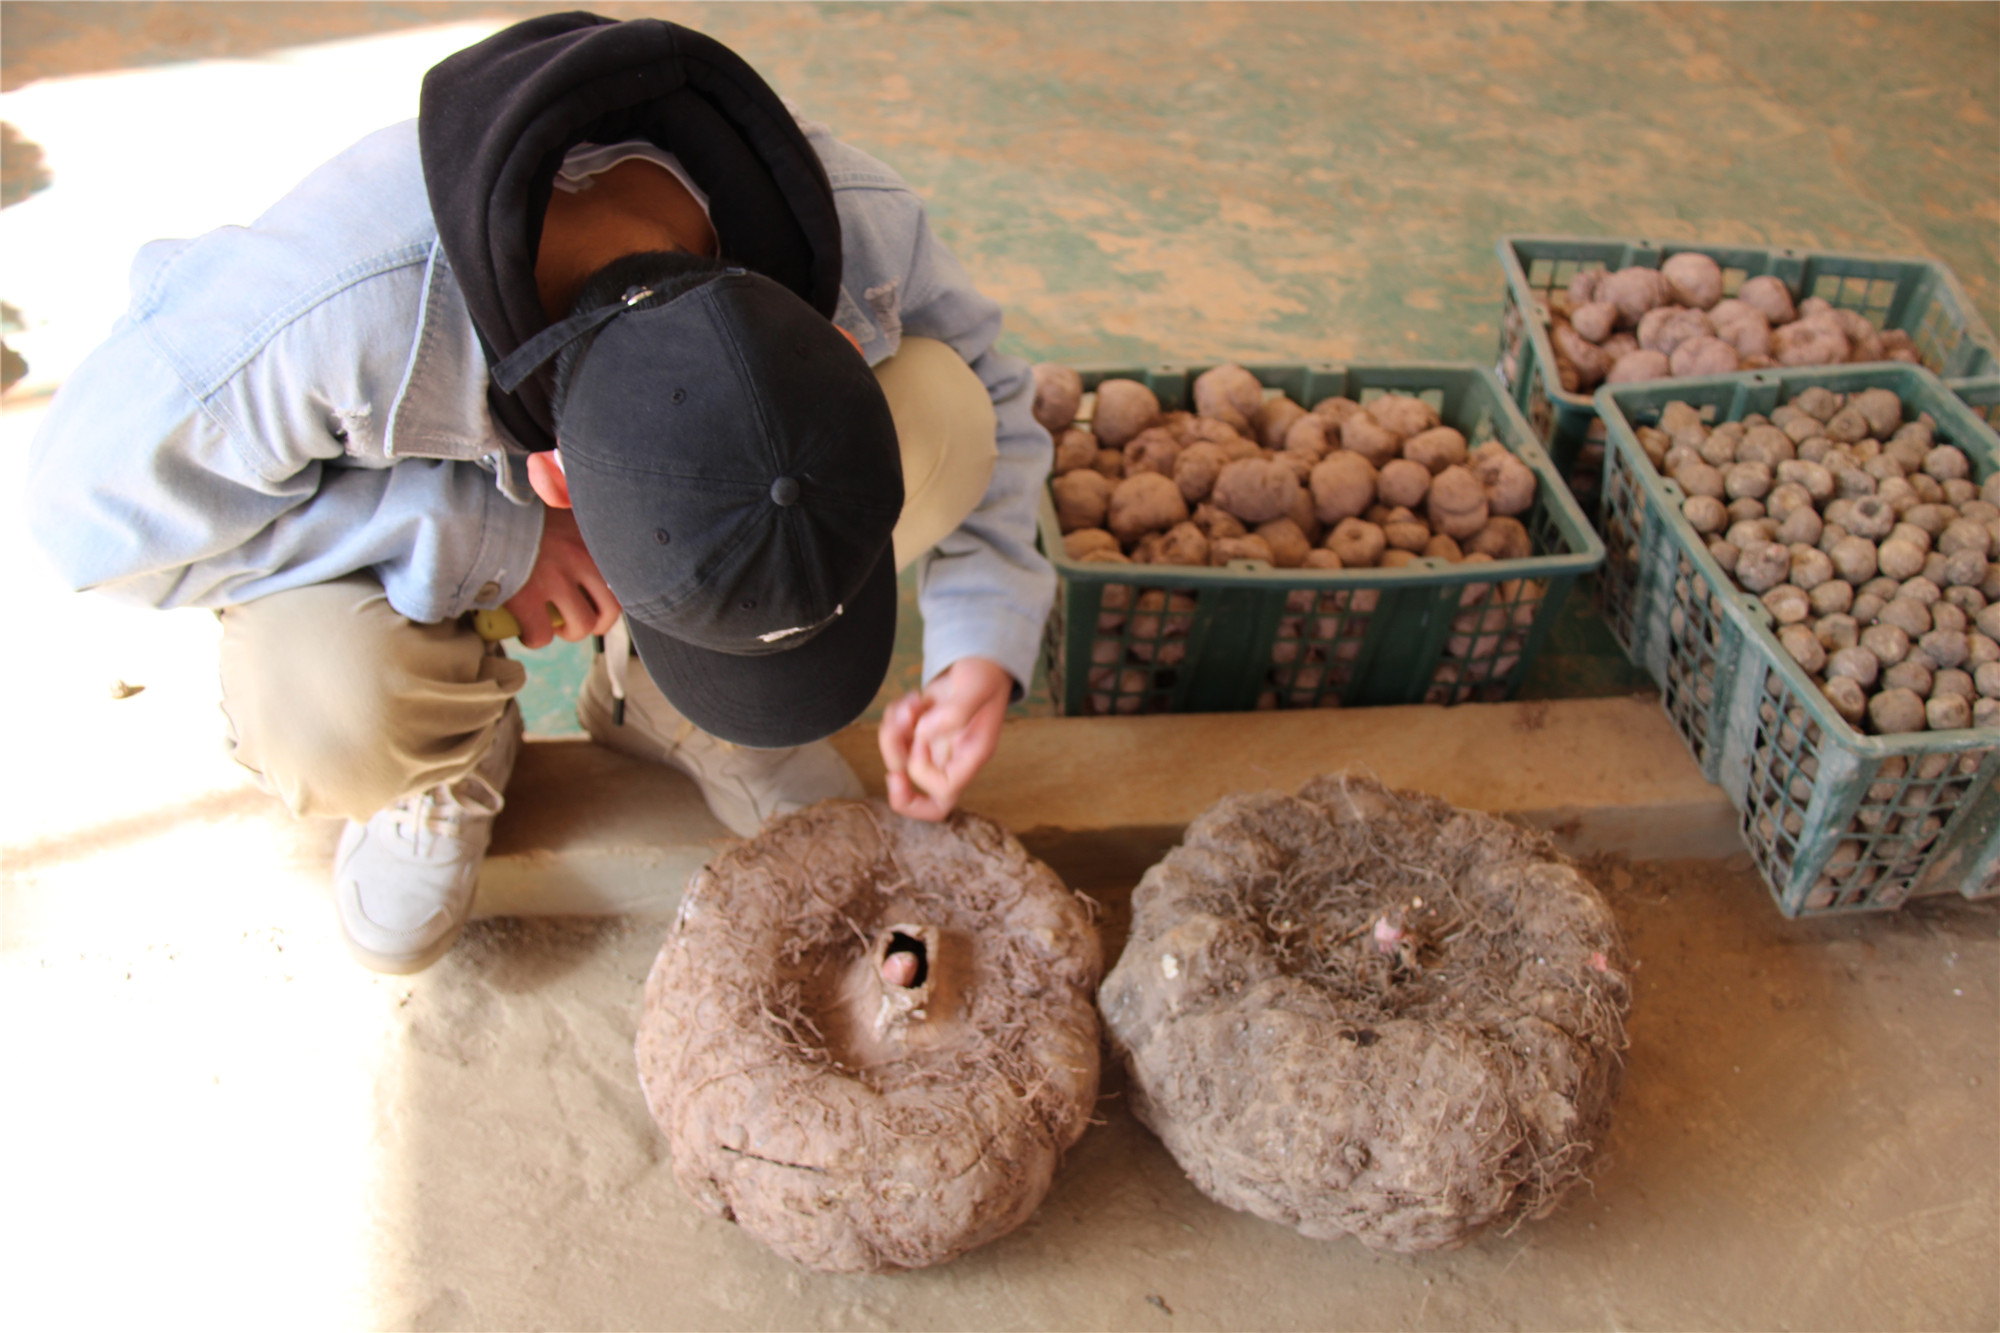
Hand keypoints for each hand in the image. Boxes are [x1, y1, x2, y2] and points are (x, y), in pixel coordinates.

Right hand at [504, 506, 620, 647]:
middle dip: (595, 621)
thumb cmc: (514, 509)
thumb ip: (573, 514)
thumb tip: (579, 520)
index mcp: (589, 535)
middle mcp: (579, 557)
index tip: (595, 598)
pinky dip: (534, 638)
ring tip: (552, 624)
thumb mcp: (555, 504)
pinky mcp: (526, 597)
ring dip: (567, 631)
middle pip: (609, 608)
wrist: (475, 511)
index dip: (609, 593)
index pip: (622, 573)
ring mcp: (554, 579)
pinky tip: (526, 631)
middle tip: (576, 619)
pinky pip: (541, 634)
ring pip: (580, 626)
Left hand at [877, 657, 1013, 820]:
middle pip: (916, 788)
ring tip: (909, 703)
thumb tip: (923, 731)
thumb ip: (956, 712)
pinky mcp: (922, 731)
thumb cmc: (985, 673)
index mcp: (971, 755)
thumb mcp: (976, 686)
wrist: (980, 659)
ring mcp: (935, 746)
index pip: (942, 794)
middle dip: (895, 762)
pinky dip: (895, 717)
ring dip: (893, 732)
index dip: (921, 771)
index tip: (921, 737)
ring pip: (899, 761)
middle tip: (894, 733)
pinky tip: (913, 698)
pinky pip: (896, 738)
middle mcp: (952, 757)